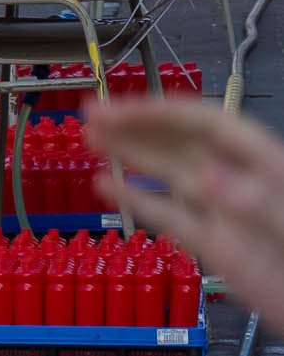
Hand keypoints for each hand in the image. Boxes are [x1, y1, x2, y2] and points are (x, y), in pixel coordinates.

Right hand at [85, 94, 283, 319]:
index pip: (207, 125)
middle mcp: (239, 183)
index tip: (119, 108)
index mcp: (265, 166)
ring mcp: (225, 215)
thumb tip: (207, 178)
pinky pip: (170, 217)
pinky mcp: (214, 246)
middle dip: (137, 124)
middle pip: (184, 142)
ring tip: (91, 135)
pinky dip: (136, 200)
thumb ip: (254, 204)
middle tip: (92, 113)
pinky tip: (106, 185)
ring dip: (131, 152)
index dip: (161, 112)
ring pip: (171, 173)